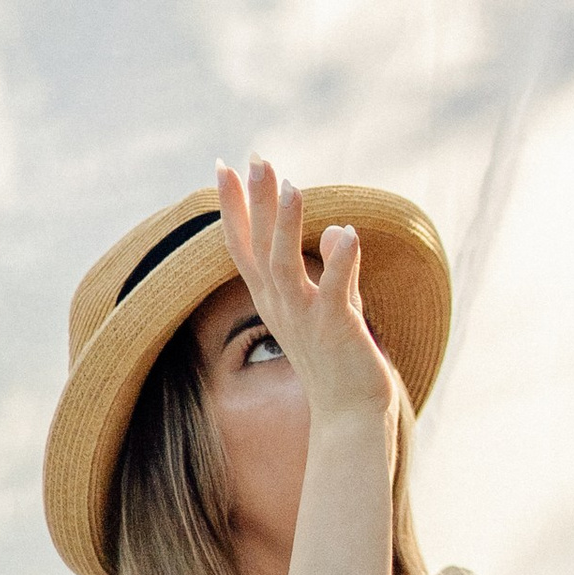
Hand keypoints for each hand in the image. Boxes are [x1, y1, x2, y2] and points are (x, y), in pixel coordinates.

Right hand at [213, 157, 399, 442]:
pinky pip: (336, 292)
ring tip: (291, 185)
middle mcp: (281, 305)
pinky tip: (348, 232)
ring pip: (286, 266)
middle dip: (255, 201)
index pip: (245, 245)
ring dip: (287, 224)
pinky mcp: (335, 330)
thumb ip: (334, 266)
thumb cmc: (340, 360)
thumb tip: (338, 228)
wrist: (350, 416)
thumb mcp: (336, 304)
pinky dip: (342, 262)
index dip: (234, 207)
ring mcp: (305, 319)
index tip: (223, 167)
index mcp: (274, 297)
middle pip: (259, 246)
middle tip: (252, 158)